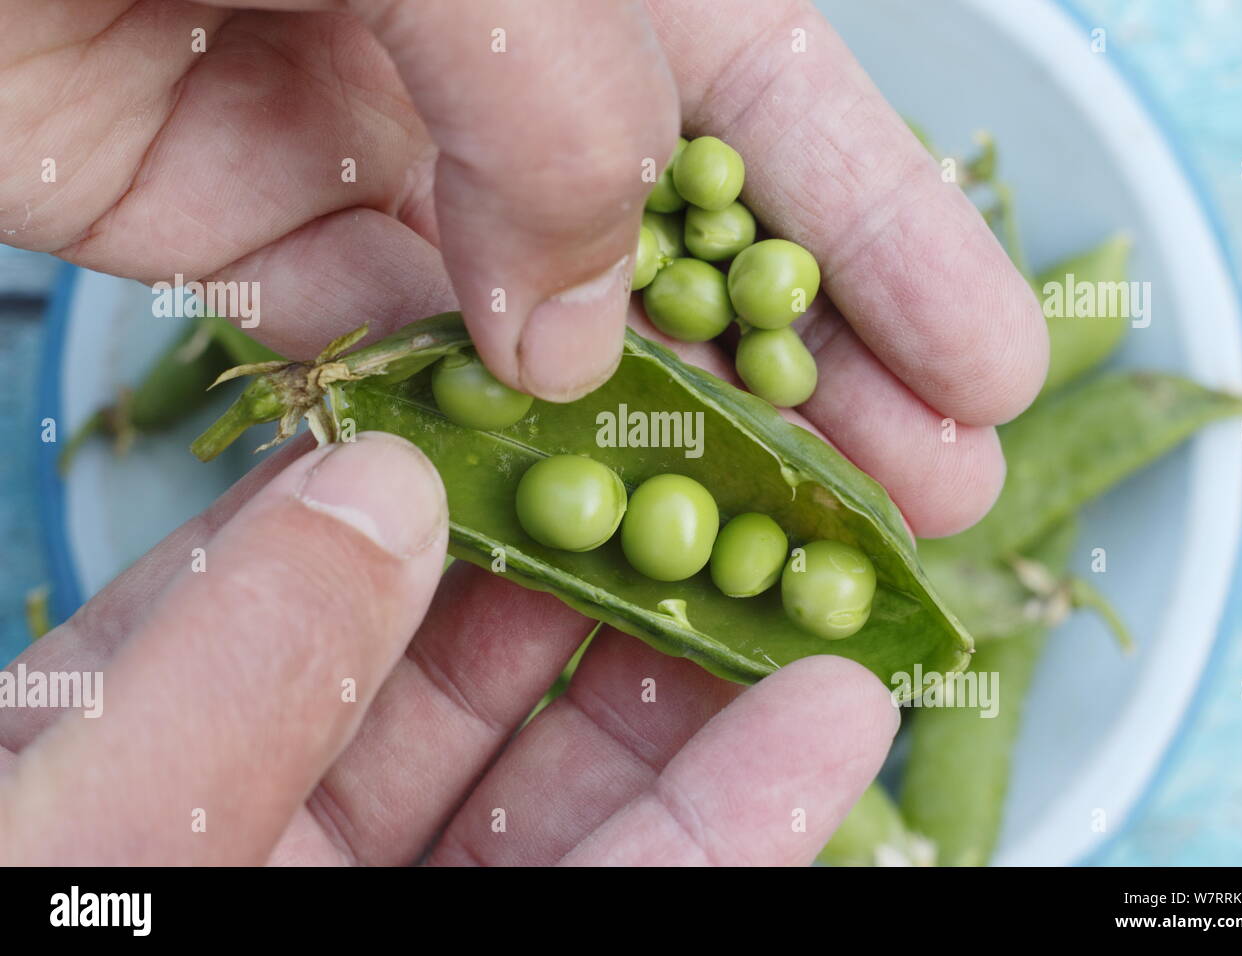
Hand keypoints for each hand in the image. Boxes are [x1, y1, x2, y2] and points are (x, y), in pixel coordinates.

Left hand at [0, 433, 896, 864]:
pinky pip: (628, 890)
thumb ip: (225, 673)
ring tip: (821, 588)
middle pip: (470, 674)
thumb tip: (378, 480)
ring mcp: (400, 908)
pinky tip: (822, 729)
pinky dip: (731, 818)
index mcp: (142, 765)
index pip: (311, 581)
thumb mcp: (87, 848)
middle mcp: (279, 832)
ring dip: (706, 690)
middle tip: (730, 473)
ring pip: (572, 786)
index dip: (441, 480)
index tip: (563, 397)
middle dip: (609, 570)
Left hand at [1, 0, 1043, 534]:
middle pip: (699, 249)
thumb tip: (581, 343)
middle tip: (930, 495)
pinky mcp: (270, 246)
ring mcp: (392, 167)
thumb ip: (556, 113)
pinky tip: (554, 521)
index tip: (993, 371)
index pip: (785, 115)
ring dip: (664, 442)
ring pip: (560, 334)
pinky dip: (471, 444)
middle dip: (821, 377)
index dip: (899, 249)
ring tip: (778, 545)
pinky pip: (396, 367)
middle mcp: (506, 70)